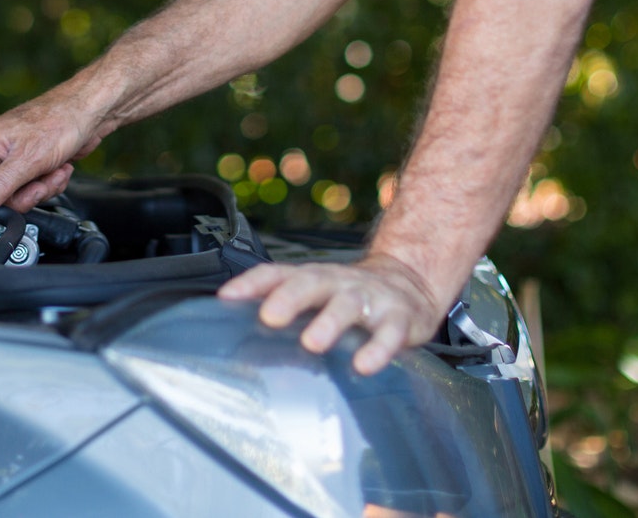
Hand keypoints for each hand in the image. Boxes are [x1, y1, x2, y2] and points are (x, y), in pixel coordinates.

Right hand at [0, 82, 109, 213]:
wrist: (92, 111)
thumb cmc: (60, 120)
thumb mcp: (27, 159)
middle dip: (19, 196)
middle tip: (36, 186)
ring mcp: (14, 159)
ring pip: (15, 195)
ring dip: (39, 190)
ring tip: (52, 172)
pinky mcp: (33, 165)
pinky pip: (33, 189)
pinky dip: (49, 184)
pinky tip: (59, 170)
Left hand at [218, 253, 446, 374]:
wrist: (410, 285)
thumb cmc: (351, 296)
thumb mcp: (316, 297)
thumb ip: (282, 311)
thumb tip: (234, 339)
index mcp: (314, 278)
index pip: (278, 273)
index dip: (252, 282)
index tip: (227, 297)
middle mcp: (339, 283)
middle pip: (312, 282)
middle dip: (290, 297)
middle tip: (270, 317)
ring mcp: (370, 298)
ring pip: (349, 304)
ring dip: (330, 321)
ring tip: (313, 343)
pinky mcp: (399, 319)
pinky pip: (389, 333)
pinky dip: (377, 349)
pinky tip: (364, 365)